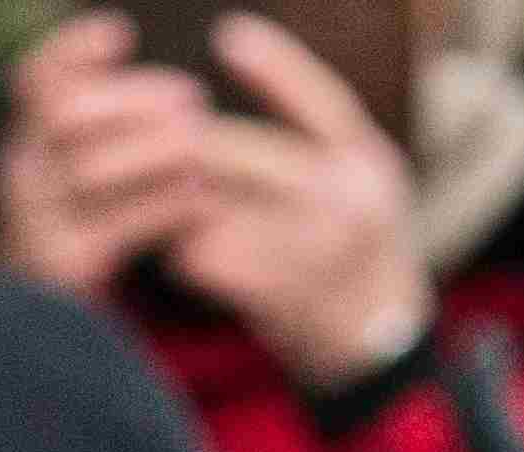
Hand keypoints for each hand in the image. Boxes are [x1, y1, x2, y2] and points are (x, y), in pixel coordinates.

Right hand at [0, 12, 216, 302]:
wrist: (37, 352)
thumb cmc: (73, 253)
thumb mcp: (69, 190)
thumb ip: (93, 136)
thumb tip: (135, 61)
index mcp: (18, 152)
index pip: (32, 82)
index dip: (72, 50)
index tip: (121, 33)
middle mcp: (14, 182)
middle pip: (66, 114)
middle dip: (133, 99)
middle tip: (193, 99)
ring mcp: (32, 228)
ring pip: (93, 166)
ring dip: (156, 148)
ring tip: (202, 147)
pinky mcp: (63, 271)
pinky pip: (124, 223)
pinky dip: (169, 205)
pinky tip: (203, 201)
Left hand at [161, 14, 430, 389]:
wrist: (376, 344)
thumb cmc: (354, 249)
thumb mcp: (362, 177)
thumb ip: (315, 136)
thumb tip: (239, 57)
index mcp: (366, 162)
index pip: (320, 100)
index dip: (275, 64)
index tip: (227, 34)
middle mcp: (347, 199)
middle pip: (238, 153)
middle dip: (182, 144)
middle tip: (147, 139)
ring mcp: (314, 249)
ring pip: (210, 205)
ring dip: (179, 204)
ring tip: (171, 208)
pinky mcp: (278, 294)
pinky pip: (204, 257)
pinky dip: (183, 254)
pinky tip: (186, 257)